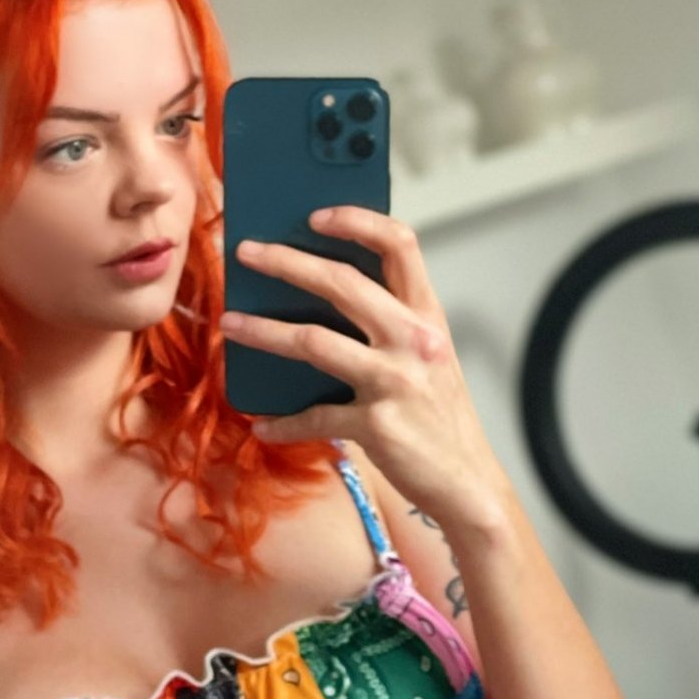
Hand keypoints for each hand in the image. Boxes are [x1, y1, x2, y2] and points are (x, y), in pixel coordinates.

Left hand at [220, 205, 501, 519]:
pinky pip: (315, 417)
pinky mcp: (376, 425)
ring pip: (313, 341)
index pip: (399, 245)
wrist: (468, 483)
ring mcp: (395, 382)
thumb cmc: (440, 419)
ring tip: (230, 324)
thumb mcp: (428, 359)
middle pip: (342, 282)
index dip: (357, 221)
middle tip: (246, 254)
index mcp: (427, 316)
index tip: (316, 215)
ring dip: (263, 331)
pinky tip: (263, 426)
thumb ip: (390, 325)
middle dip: (286, 262)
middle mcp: (414, 340)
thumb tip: (323, 300)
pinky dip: (284, 424)